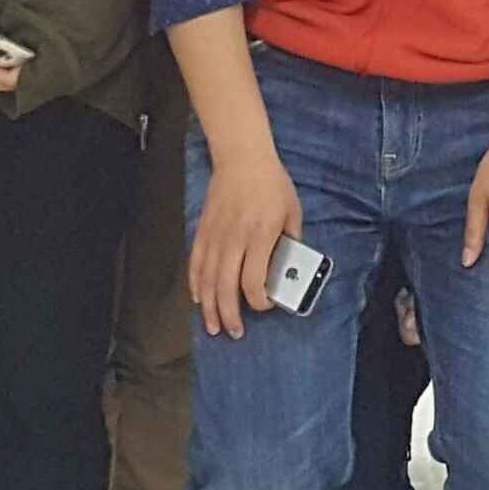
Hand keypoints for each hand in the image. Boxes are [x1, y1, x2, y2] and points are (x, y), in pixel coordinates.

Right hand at [187, 147, 306, 339]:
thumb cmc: (272, 183)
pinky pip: (196, 262)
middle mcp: (235, 239)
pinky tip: (198, 298)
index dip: (259, 301)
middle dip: (230, 314)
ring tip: (213, 326)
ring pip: (207, 279)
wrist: (242, 157)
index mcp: (260, 236)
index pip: (254, 281)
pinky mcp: (204, 230)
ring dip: (209, 306)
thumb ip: (292, 239)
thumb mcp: (292, 210)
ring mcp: (216, 236)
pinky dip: (195, 283)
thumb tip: (290, 264)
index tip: (266, 305)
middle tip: (234, 332)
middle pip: (226, 287)